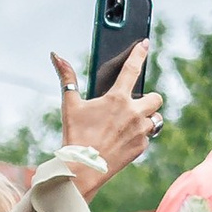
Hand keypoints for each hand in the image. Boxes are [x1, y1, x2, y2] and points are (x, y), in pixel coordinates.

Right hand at [49, 44, 163, 194]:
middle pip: (156, 97)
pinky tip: (124, 140)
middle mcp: (134, 112)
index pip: (132, 69)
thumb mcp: (70, 105)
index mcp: (117, 98)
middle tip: (134, 105)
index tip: (146, 43)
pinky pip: (148, 137)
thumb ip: (67, 78)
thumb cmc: (75, 135)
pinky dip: (140, 136)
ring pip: (155, 119)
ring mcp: (140, 131)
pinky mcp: (142, 147)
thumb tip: (56, 55)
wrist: (83, 168)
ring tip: (129, 123)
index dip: (140, 54)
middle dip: (149, 99)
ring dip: (147, 118)